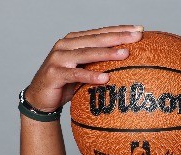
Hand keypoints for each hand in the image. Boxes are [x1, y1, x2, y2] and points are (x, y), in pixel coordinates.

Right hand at [24, 25, 143, 112]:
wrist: (40, 98)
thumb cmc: (66, 82)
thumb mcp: (84, 68)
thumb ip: (98, 61)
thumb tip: (127, 58)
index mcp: (74, 40)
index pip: (100, 32)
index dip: (120, 30)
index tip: (139, 29)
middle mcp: (65, 45)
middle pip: (96, 39)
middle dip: (118, 37)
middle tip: (137, 36)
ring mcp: (59, 58)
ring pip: (87, 53)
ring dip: (107, 53)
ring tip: (125, 53)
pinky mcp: (55, 73)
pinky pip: (76, 74)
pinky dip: (91, 75)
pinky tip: (105, 77)